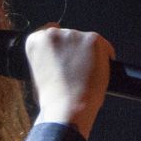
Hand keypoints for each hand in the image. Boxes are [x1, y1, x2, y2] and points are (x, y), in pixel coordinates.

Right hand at [24, 25, 112, 139]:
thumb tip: (60, 57)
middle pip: (70, 36)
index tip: (64, 58)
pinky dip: (105, 57)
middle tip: (76, 71)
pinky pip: (104, 46)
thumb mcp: (37, 74)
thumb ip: (46, 59)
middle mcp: (53, 33)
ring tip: (86, 75)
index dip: (60, 48)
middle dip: (74, 51)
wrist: (67, 108)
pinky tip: (98, 71)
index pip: (50, 32)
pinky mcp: (92, 40)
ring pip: (86, 41)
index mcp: (35, 41)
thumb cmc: (52, 99)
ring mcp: (73, 35)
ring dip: (89, 54)